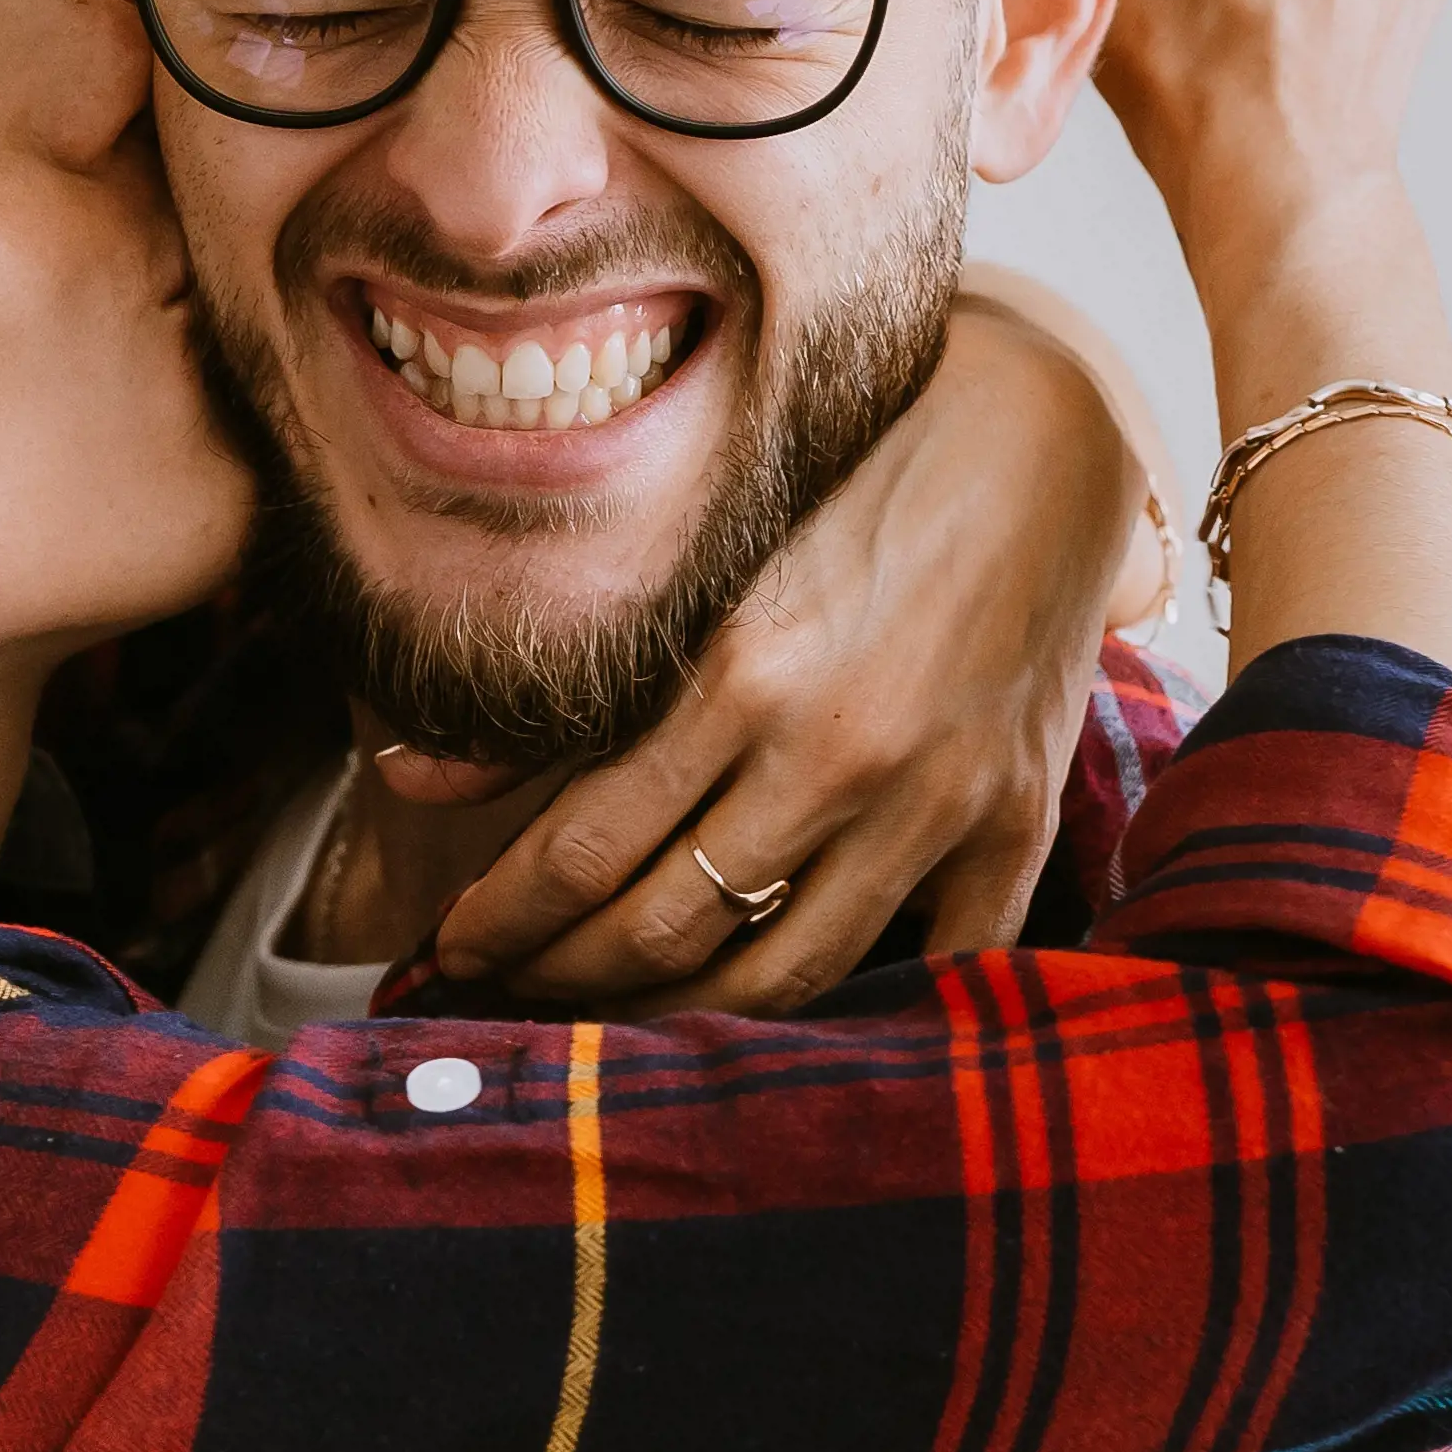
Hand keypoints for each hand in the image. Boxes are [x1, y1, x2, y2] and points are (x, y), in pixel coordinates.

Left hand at [424, 286, 1145, 1009]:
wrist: (1045, 433)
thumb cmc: (851, 476)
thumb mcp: (699, 557)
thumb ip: (566, 688)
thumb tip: (407, 778)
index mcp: (741, 675)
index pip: (581, 851)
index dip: (502, 920)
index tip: (451, 947)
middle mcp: (835, 752)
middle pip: (664, 929)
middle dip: (565, 978)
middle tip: (513, 989)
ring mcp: (935, 800)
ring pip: (785, 976)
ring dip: (681, 1018)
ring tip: (620, 1014)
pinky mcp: (1015, 819)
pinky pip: (938, 963)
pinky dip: (866, 1007)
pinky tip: (790, 1007)